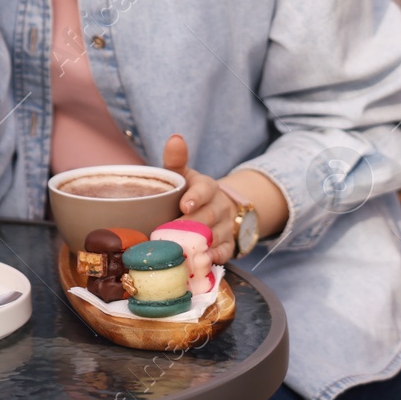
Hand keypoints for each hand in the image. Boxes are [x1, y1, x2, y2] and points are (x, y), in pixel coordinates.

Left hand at [162, 134, 236, 265]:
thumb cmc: (192, 191)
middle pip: (208, 216)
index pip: (204, 190)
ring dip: (200, 244)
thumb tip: (175, 138)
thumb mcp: (184, 174)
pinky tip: (201, 262)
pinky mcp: (229, 244)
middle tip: (171, 233)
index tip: (184, 205)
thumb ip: (176, 159)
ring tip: (181, 250)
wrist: (219, 208)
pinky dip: (213, 258)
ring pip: (215, 236)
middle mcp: (220, 206)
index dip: (195, 197)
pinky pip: (225, 253)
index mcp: (207, 187)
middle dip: (191, 225)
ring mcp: (226, 226)